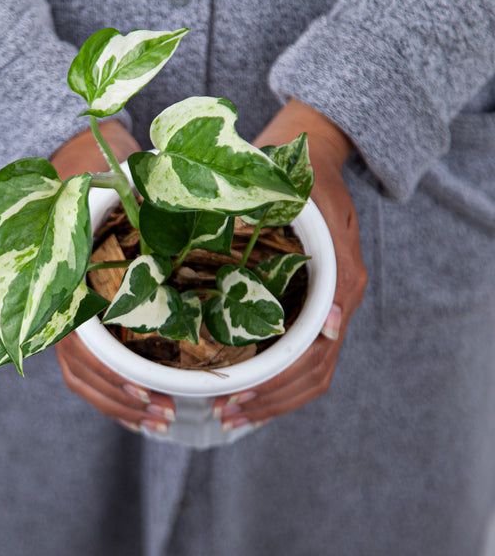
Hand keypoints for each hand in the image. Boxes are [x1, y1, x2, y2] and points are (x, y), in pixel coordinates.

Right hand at [51, 120, 175, 432]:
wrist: (74, 184)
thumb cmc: (103, 194)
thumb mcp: (126, 201)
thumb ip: (152, 214)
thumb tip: (206, 216)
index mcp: (70, 286)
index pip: (87, 350)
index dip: (117, 378)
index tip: (152, 393)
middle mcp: (62, 308)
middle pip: (85, 373)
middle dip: (125, 400)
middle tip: (167, 415)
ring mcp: (66, 319)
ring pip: (86, 378)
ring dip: (122, 405)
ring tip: (162, 418)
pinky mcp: (79, 326)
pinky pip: (88, 371)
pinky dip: (115, 394)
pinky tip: (143, 404)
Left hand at [214, 99, 367, 430]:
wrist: (308, 149)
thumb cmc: (311, 179)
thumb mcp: (325, 213)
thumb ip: (337, 270)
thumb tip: (335, 330)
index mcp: (339, 288)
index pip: (315, 361)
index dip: (278, 387)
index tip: (238, 398)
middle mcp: (331, 304)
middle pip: (309, 376)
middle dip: (268, 401)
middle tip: (225, 415)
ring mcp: (317, 303)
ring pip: (303, 372)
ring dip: (268, 397)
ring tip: (229, 411)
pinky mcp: (300, 298)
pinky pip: (293, 351)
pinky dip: (270, 376)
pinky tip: (241, 385)